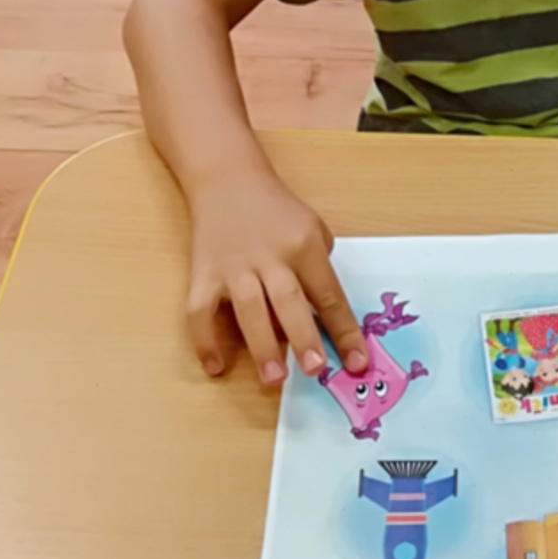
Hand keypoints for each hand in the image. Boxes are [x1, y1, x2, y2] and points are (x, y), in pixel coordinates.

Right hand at [185, 164, 366, 388]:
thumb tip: (322, 322)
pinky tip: (215, 366)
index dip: (345, 331)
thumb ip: (318, 272)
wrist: (228, 180)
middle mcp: (270, 256)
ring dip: (261, 345)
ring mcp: (234, 266)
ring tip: (273, 378)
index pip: (329, 294)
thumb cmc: (277, 211)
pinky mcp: (203, 272)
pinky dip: (204, 340)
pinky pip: (200, 310)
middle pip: (289, 300)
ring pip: (248, 308)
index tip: (358, 362)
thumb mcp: (313, 229)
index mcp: (303, 245)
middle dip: (303, 337)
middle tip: (314, 370)